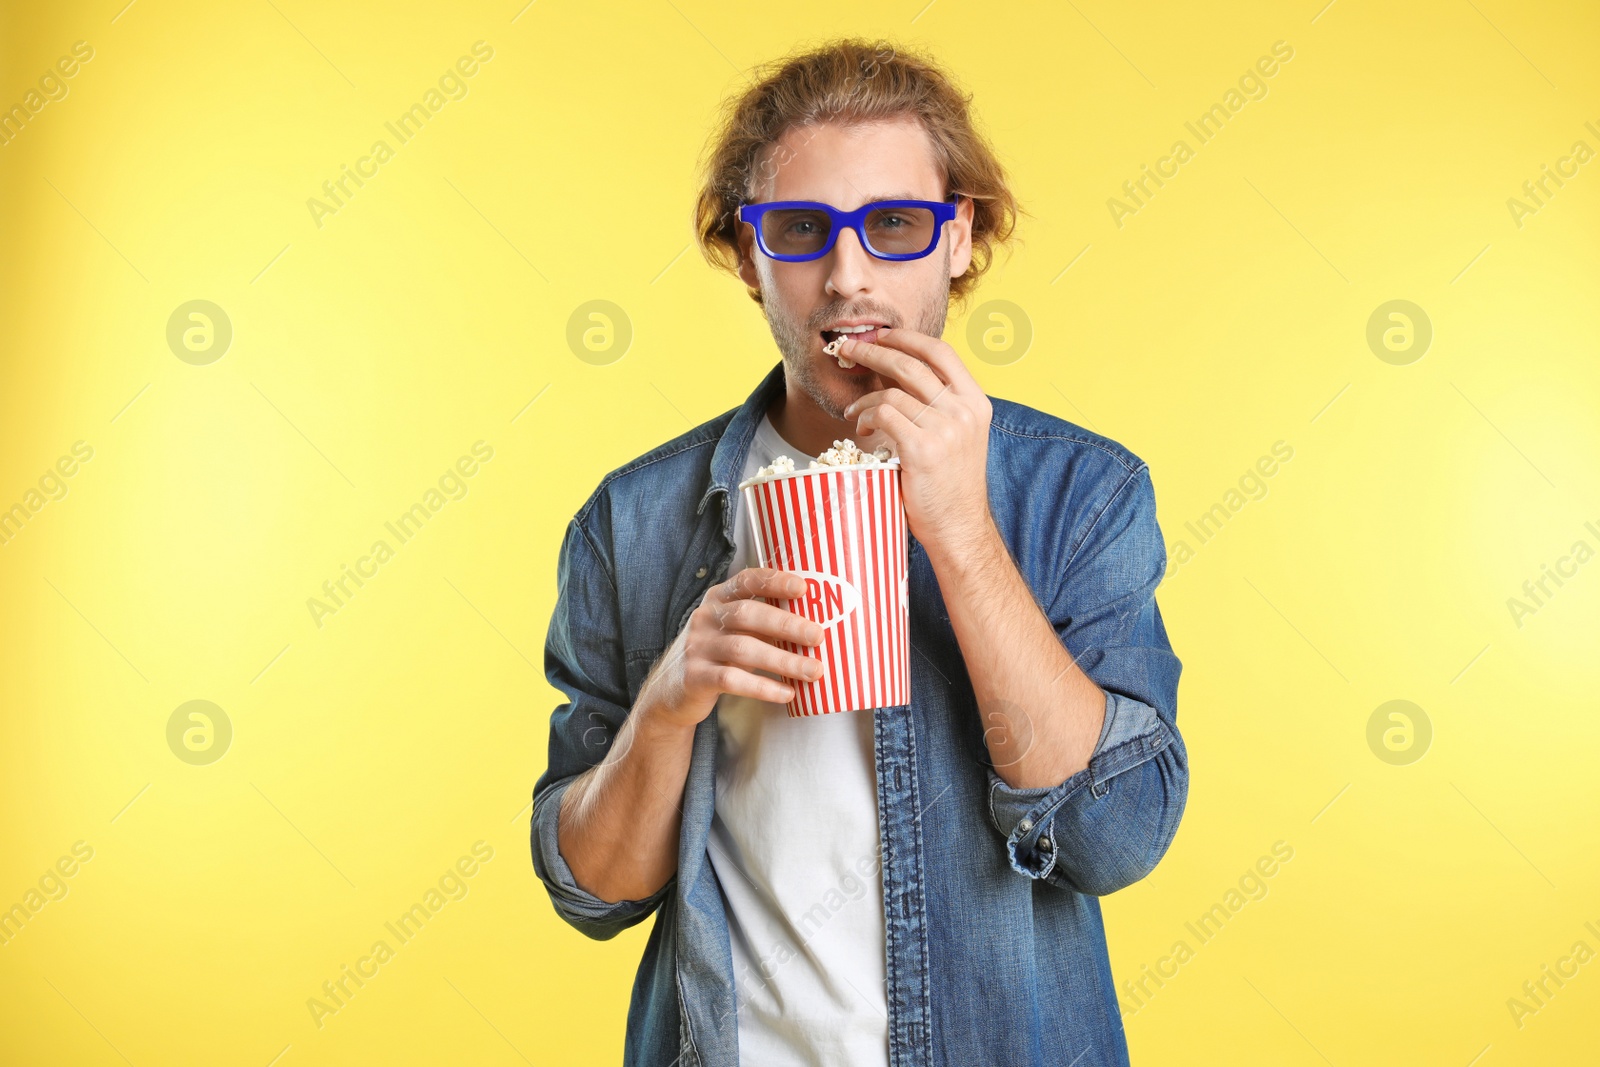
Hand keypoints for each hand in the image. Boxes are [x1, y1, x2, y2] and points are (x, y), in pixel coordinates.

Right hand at [637, 567, 824, 730]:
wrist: (671, 691)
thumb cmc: (716, 655)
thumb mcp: (733, 630)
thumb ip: (763, 623)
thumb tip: (815, 626)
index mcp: (718, 599)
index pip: (746, 581)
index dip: (774, 581)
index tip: (803, 587)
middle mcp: (705, 618)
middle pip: (747, 614)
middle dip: (786, 624)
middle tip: (818, 636)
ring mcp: (697, 647)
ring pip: (743, 649)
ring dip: (782, 660)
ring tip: (813, 671)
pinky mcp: (695, 677)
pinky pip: (732, 680)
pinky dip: (763, 687)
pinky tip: (787, 694)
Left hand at [838, 328, 994, 551]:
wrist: (958, 527)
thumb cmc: (949, 484)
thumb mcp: (956, 435)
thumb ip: (937, 405)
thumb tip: (894, 372)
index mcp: (976, 402)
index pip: (941, 352)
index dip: (907, 338)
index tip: (881, 335)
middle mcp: (965, 411)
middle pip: (911, 364)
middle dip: (873, 352)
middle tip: (846, 349)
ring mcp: (946, 429)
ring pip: (892, 392)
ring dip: (864, 397)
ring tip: (853, 410)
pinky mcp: (923, 448)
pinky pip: (884, 415)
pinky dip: (866, 416)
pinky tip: (862, 426)